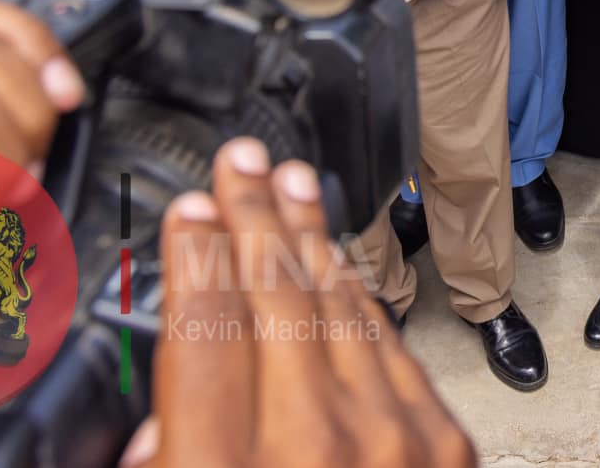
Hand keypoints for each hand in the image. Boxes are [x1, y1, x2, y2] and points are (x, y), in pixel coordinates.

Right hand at [120, 138, 476, 467]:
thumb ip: (162, 461)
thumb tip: (159, 420)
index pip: (203, 333)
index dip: (195, 258)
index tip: (189, 210)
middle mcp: (309, 447)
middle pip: (274, 300)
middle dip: (252, 217)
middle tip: (240, 162)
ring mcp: (387, 439)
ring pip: (339, 308)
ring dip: (310, 236)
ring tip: (289, 182)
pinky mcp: (439, 441)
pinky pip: (390, 345)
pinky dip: (358, 297)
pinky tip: (337, 259)